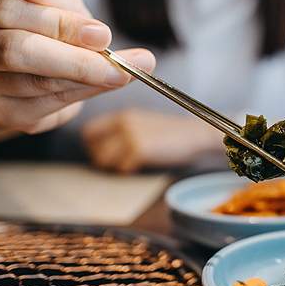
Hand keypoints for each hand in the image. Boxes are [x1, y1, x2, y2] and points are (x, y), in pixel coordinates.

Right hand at [0, 0, 154, 133]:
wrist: (28, 63)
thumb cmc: (39, 19)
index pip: (6, 9)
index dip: (57, 22)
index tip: (102, 33)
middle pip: (14, 51)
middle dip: (74, 60)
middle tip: (119, 64)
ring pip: (33, 83)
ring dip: (85, 80)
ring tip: (124, 74)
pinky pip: (43, 105)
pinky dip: (79, 94)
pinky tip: (102, 85)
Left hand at [82, 109, 217, 172]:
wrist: (194, 135)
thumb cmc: (170, 134)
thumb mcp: (142, 123)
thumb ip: (121, 130)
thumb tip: (100, 147)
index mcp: (122, 115)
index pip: (89, 131)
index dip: (93, 145)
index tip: (103, 153)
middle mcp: (123, 122)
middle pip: (92, 146)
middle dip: (101, 158)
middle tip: (115, 162)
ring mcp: (130, 135)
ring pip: (103, 159)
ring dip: (113, 166)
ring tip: (128, 164)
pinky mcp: (139, 149)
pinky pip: (121, 168)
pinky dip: (129, 170)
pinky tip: (140, 166)